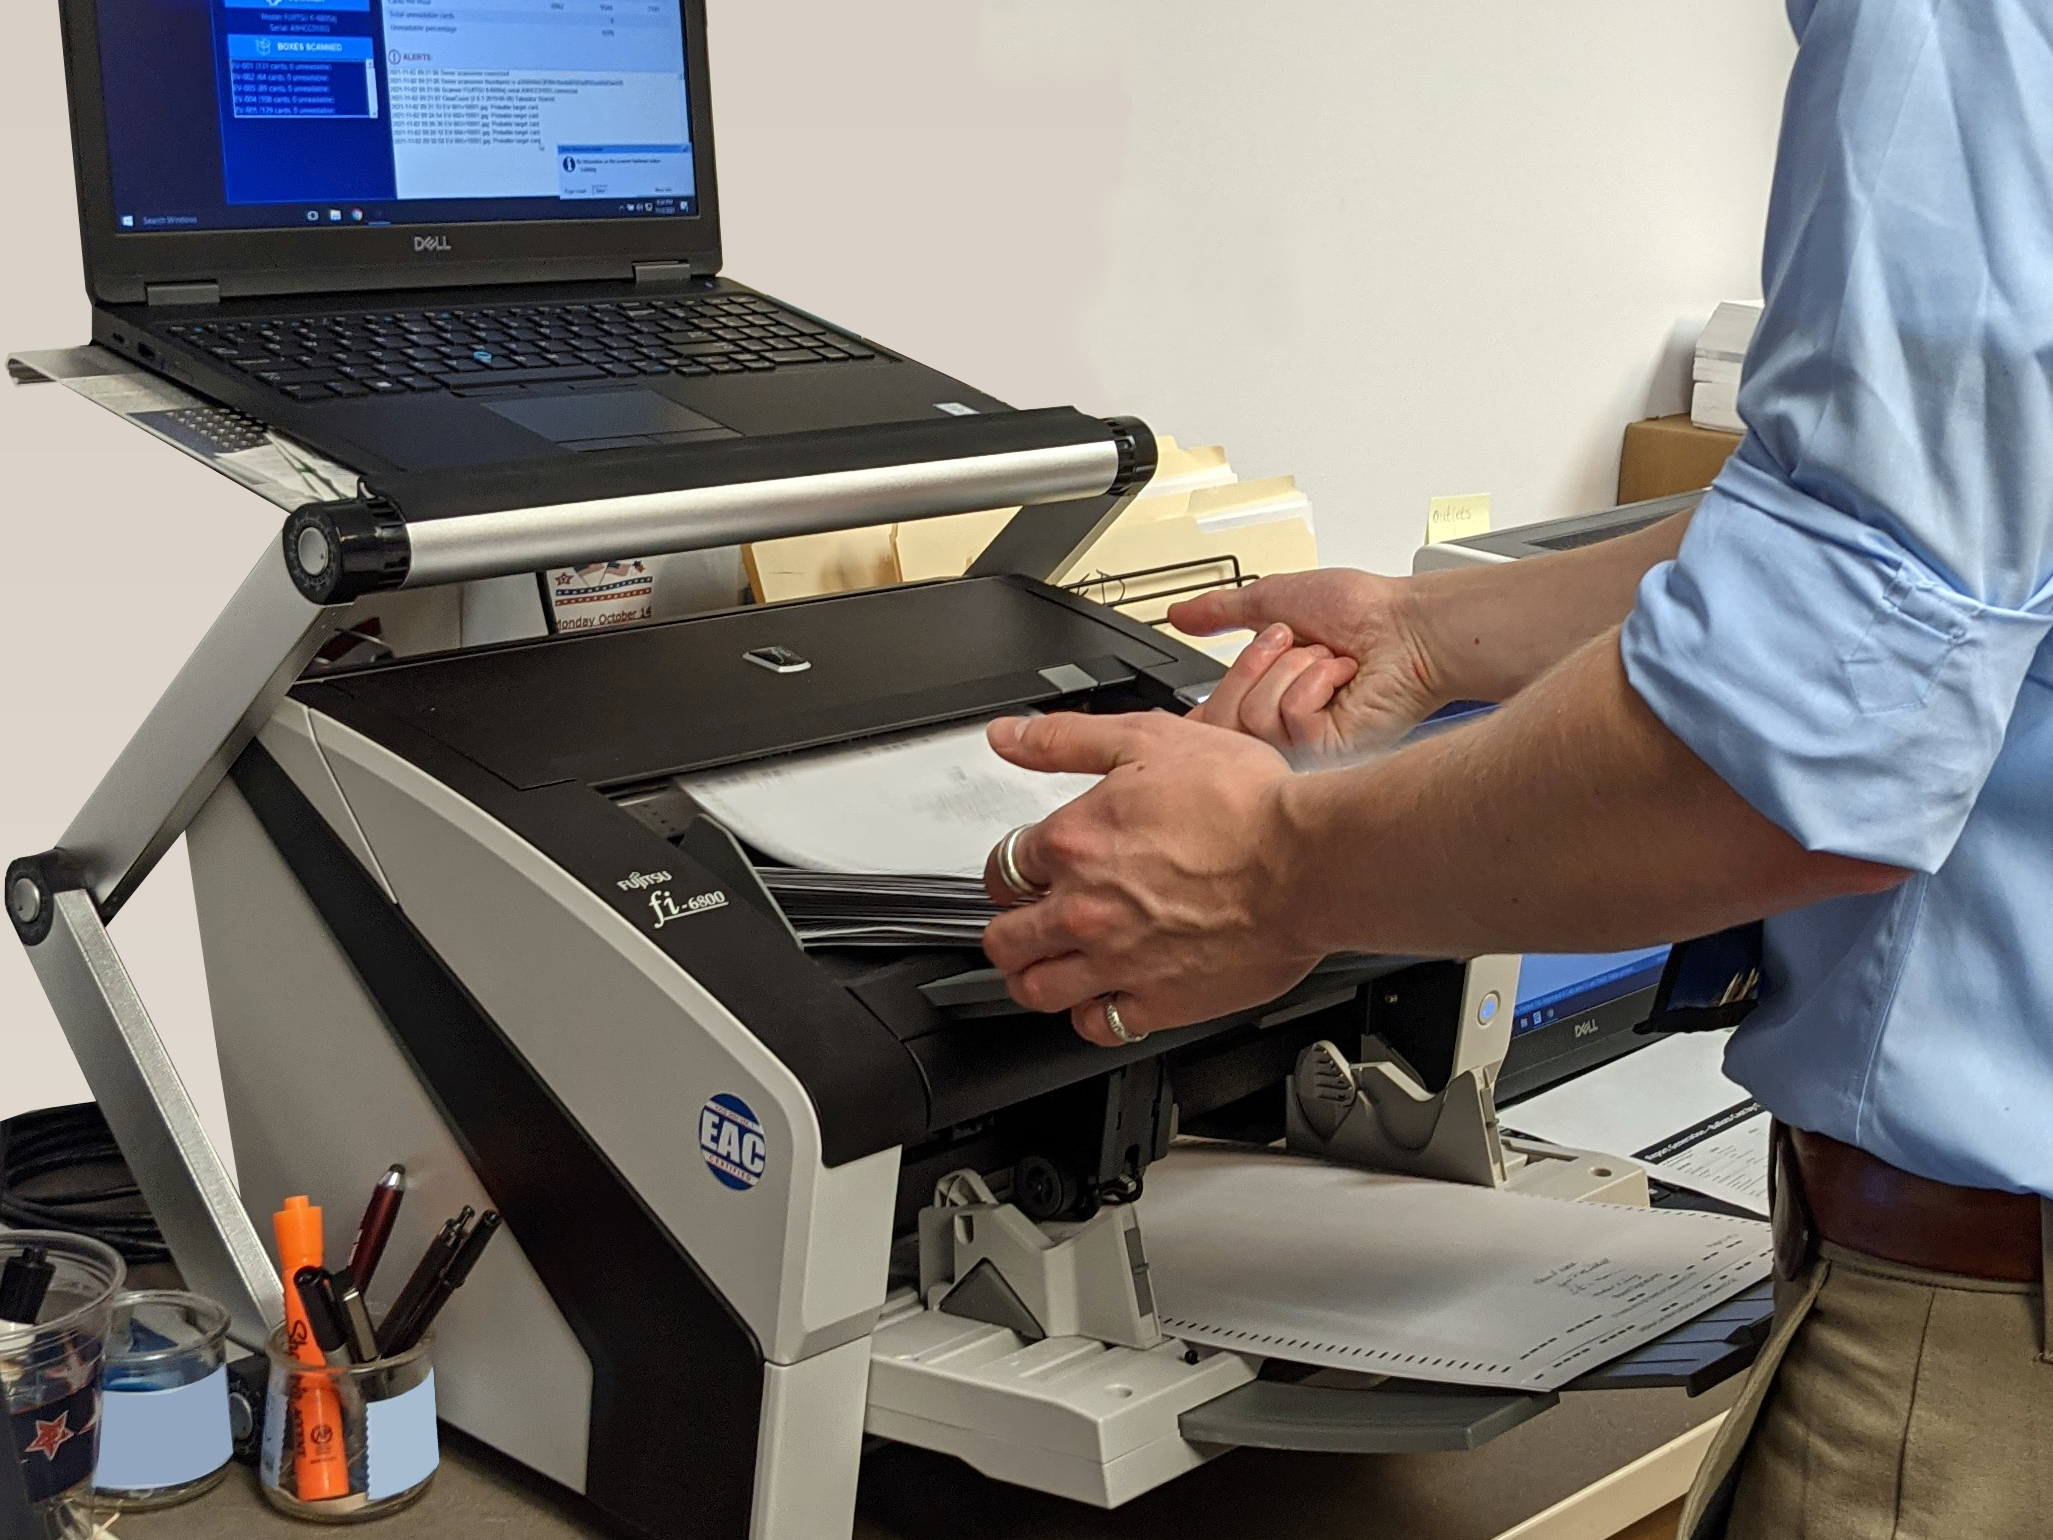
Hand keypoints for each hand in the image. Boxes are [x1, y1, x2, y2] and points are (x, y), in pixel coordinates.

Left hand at [979, 711, 1324, 1045]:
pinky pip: (1097, 1026)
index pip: (1006, 865)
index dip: (1016, 865)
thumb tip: (1007, 737)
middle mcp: (1082, 909)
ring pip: (1035, 989)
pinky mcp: (1157, 1002)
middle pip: (1004, 937)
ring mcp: (1116, 962)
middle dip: (1009, 928)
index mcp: (1073, 842)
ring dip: (1032, 976)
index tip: (1030, 869)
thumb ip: (1066, 740)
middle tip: (1027, 922)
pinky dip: (1092, 1015)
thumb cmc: (1245, 803)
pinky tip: (1103, 997)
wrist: (1307, 862)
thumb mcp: (1147, 740)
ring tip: (1046, 965)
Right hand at [1169, 569, 1440, 758]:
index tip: (1200, 699)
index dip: (1201, 709)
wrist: (1406, 625)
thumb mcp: (1274, 600)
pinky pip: (1289, 717)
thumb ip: (1221, 611)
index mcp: (1266, 693)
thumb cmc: (1363, 612)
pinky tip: (1343, 678)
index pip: (1209, 721)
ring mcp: (1302, 742)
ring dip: (1295, 669)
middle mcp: (1281, 723)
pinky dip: (1316, 683)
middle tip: (1292, 641)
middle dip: (1255, 663)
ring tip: (1329, 660)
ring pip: (1254, 716)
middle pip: (1222, 717)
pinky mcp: (1325, 750)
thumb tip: (1180, 615)